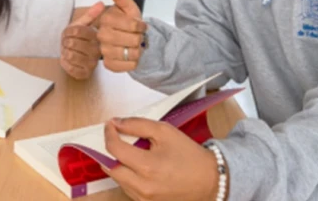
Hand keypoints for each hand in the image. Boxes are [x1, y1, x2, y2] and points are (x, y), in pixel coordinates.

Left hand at [61, 2, 105, 79]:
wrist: (74, 52)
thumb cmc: (77, 38)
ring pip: (71, 55)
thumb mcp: (82, 24)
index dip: (69, 31)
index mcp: (98, 37)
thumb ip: (91, 14)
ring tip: (67, 49)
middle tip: (67, 42)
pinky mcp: (85, 73)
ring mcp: (91, 63)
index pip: (78, 30)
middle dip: (65, 41)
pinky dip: (65, 63)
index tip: (69, 32)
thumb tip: (101, 3)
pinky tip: (68, 59)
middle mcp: (97, 51)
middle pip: (73, 43)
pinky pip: (70, 68)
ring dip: (64, 51)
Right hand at [98, 0, 147, 71]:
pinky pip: (129, 66)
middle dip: (139, 39)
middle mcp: (101, 35)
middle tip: (136, 36)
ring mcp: (104, 51)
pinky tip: (130, 56)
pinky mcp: (109, 65)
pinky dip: (135, 62)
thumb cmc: (128, 22)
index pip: (132, 26)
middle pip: (132, 41)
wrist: (127, 40)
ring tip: (133, 46)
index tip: (140, 26)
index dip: (140, 26)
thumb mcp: (128, 7)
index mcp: (106, 20)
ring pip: (131, 54)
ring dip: (138, 50)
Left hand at [104, 118, 221, 200]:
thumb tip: (116, 123)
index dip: (109, 133)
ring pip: (117, 179)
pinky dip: (125, 176)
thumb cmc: (189, 155)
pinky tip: (134, 166)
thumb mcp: (165, 131)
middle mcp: (142, 186)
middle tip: (113, 139)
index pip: (114, 149)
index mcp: (147, 166)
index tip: (110, 125)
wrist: (210, 181)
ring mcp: (144, 199)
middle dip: (107, 151)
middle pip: (109, 167)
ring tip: (125, 152)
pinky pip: (127, 189)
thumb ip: (137, 125)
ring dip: (116, 164)